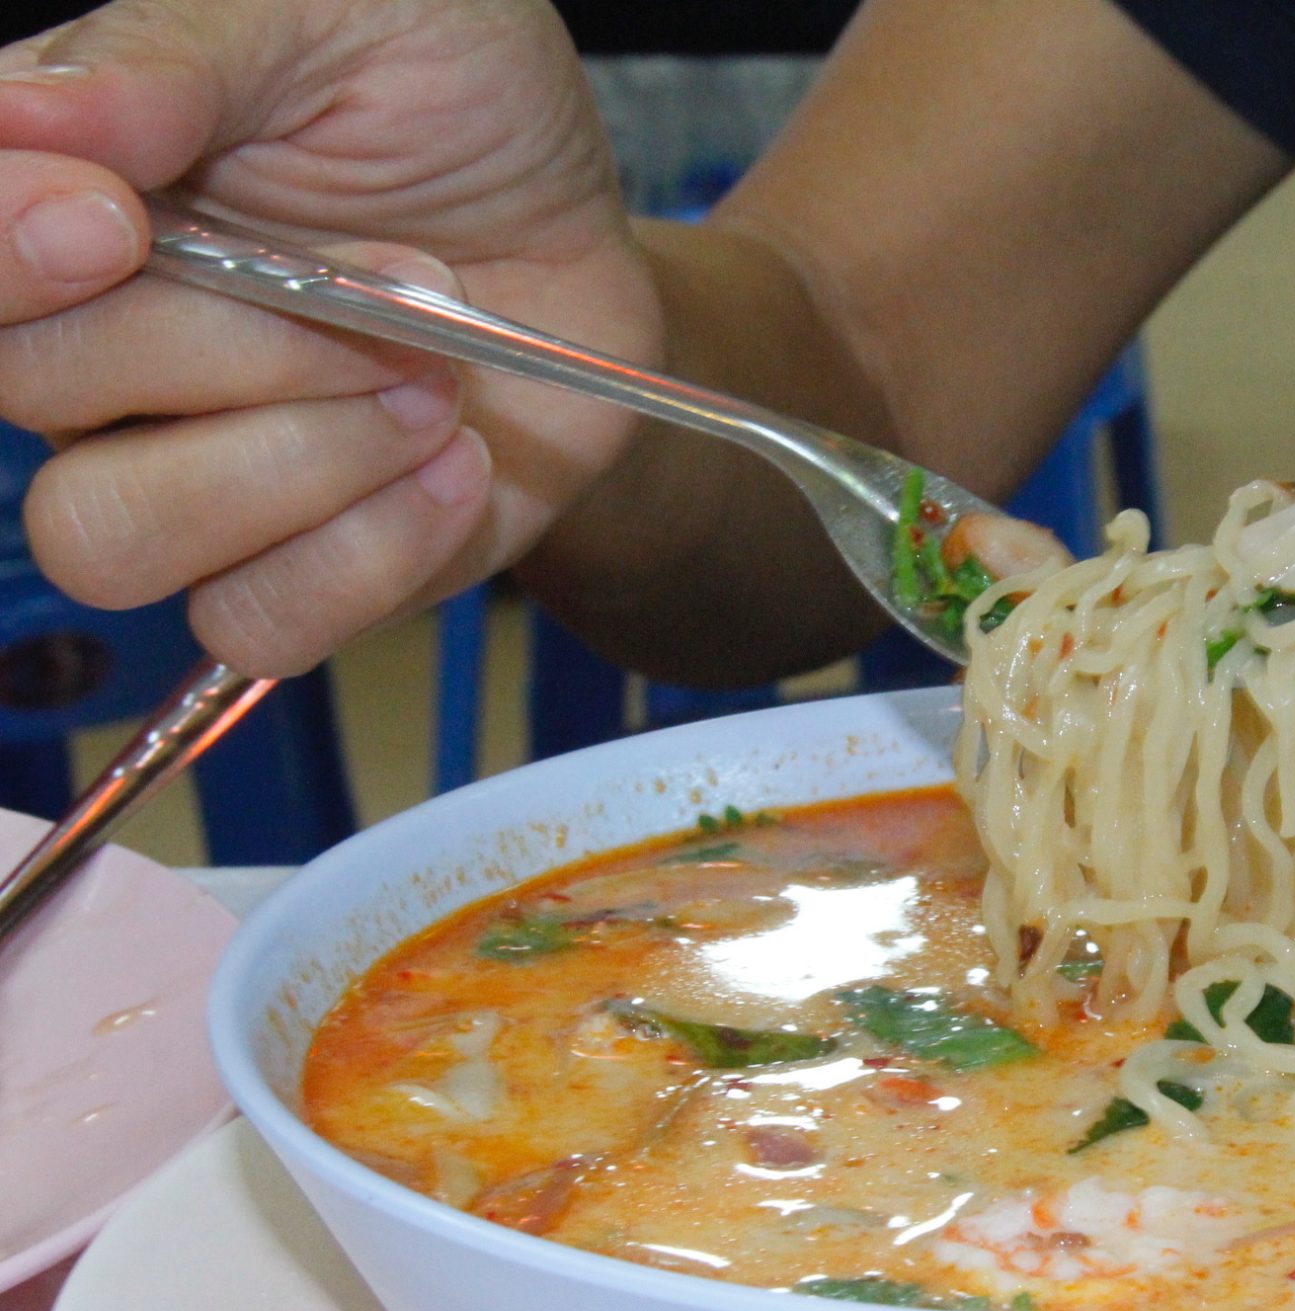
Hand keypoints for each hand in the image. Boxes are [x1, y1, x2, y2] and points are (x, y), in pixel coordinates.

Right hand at [0, 0, 662, 675]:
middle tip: (398, 282)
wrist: (591, 241)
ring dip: (299, 461)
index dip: (7, 250)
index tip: (113, 220)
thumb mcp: (342, 19)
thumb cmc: (459, 112)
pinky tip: (453, 465)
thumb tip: (33, 114)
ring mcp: (182, 470)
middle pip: (36, 391)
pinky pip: (252, 621)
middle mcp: (93, 346)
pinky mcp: (291, 570)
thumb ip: (177, 55)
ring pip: (112, 536)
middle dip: (239, 342)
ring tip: (430, 384)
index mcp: (67, 194)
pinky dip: (370, 550)